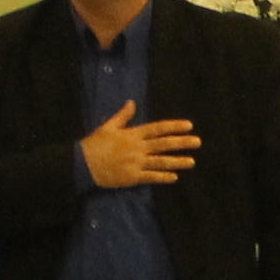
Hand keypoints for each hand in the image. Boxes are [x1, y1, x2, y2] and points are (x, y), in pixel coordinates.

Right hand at [80, 100, 198, 188]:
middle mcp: (137, 148)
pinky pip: (150, 177)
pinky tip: (174, 177)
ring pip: (160, 162)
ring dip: (177, 161)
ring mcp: (135, 163)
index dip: (174, 127)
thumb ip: (122, 116)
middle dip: (181, 143)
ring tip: (192, 162)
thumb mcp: (108, 126)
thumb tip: (132, 102)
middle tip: (198, 142)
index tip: (189, 125)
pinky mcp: (131, 177)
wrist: (82, 164)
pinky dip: (163, 177)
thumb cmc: (94, 144)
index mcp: (132, 134)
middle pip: (163, 144)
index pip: (158, 128)